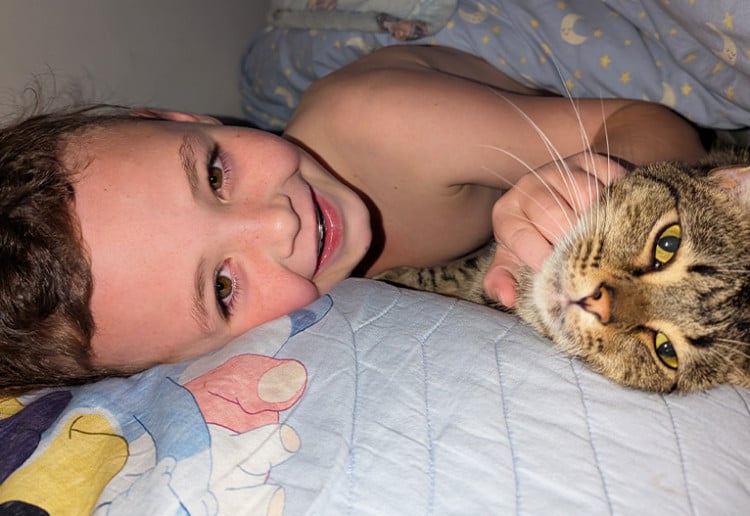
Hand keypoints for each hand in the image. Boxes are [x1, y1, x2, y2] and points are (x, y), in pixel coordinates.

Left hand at [483, 152, 628, 305]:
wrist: (553, 198)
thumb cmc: (533, 239)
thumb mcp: (513, 261)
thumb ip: (503, 281)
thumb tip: (507, 298)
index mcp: (506, 213)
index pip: (521, 236)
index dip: (541, 259)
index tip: (559, 279)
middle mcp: (530, 186)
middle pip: (554, 214)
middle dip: (573, 244)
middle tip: (591, 267)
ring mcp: (562, 170)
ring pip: (586, 195)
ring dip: (602, 223)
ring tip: (612, 247)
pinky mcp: (593, 160)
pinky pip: (612, 179)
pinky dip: (622, 201)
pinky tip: (626, 222)